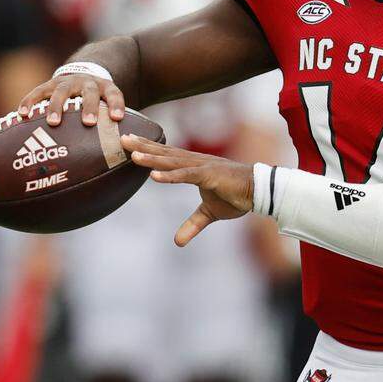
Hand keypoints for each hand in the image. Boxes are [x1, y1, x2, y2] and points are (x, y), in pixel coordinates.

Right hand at [16, 74, 125, 126]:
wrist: (82, 75)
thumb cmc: (97, 101)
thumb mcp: (107, 104)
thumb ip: (112, 124)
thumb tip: (120, 158)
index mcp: (105, 87)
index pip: (114, 93)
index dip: (116, 104)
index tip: (117, 118)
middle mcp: (87, 82)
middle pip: (89, 92)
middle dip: (89, 107)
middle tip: (88, 123)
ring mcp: (67, 82)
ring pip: (62, 91)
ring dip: (57, 106)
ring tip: (53, 122)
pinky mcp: (49, 84)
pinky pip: (37, 92)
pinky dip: (29, 102)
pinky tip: (22, 114)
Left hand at [121, 135, 254, 245]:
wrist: (260, 192)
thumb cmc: (237, 196)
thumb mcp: (209, 214)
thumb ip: (192, 225)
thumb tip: (177, 242)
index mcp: (194, 166)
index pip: (167, 155)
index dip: (149, 148)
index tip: (131, 143)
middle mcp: (196, 162)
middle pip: (165, 153)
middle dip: (143, 146)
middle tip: (122, 139)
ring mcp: (202, 167)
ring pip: (172, 161)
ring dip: (151, 158)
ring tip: (132, 154)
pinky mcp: (209, 175)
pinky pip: (186, 175)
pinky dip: (170, 175)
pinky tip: (154, 176)